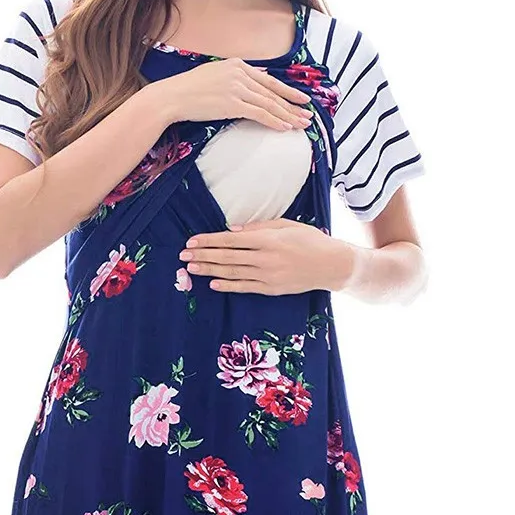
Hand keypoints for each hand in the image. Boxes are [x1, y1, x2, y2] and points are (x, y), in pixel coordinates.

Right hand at [144, 58, 314, 130]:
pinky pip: (259, 114)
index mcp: (237, 65)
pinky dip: (274, 121)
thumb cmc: (190, 89)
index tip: (301, 99)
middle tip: (308, 114)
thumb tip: (260, 74)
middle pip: (273, 92)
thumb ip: (239, 74)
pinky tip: (285, 127)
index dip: (288, 91)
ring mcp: (237, 88)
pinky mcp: (232, 104)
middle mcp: (240, 74)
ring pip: (269, 104)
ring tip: (301, 124)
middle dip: (293, 104)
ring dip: (287, 115)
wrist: (172, 96)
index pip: (269, 80)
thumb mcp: (216, 74)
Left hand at [178, 218, 365, 294]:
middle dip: (203, 255)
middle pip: (227, 256)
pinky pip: (244, 287)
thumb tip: (231, 229)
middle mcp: (265, 258)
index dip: (209, 241)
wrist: (332, 265)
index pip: (231, 239)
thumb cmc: (310, 240)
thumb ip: (258, 227)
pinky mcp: (271, 289)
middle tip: (183, 255)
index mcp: (268, 239)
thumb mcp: (286, 225)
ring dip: (210, 270)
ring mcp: (268, 276)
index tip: (192, 240)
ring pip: (232, 272)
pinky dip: (228, 285)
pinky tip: (212, 283)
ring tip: (191, 268)